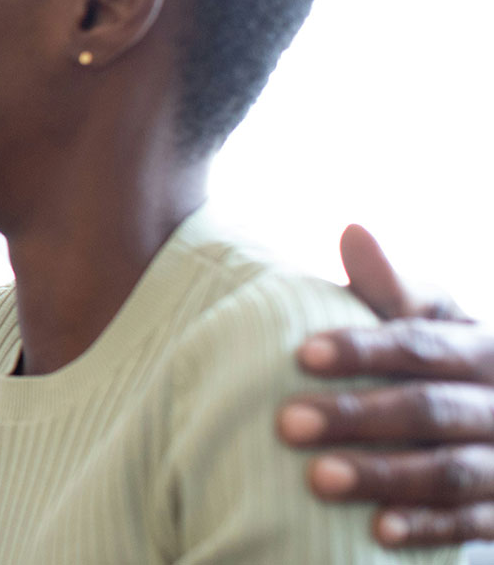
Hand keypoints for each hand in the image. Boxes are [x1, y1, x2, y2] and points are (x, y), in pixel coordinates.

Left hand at [277, 225, 493, 547]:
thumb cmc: (439, 364)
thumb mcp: (427, 323)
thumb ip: (389, 290)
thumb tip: (352, 229)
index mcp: (480, 348)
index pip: (420, 344)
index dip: (363, 349)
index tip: (301, 354)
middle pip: (430, 409)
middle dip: (359, 417)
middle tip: (286, 422)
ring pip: (451, 470)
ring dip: (384, 476)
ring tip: (317, 479)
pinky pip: (474, 523)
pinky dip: (428, 528)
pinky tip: (378, 531)